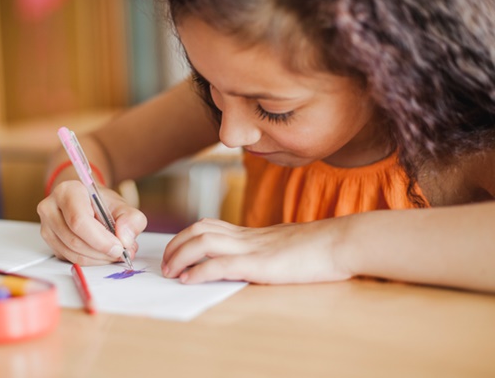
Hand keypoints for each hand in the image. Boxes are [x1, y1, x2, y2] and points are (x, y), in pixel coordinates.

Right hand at [37, 180, 146, 264]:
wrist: (88, 202)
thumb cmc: (101, 203)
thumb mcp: (122, 206)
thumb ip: (131, 220)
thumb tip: (125, 239)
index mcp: (67, 191)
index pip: (79, 221)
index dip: (100, 239)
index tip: (119, 247)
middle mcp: (51, 207)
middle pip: (75, 240)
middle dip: (102, 252)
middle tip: (121, 252)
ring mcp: (47, 226)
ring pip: (72, 253)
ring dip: (98, 259)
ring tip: (114, 252)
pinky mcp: (49, 242)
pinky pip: (70, 259)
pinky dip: (90, 261)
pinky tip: (102, 253)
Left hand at [161, 218, 352, 284]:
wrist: (340, 242)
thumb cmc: (318, 248)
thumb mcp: (283, 245)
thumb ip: (264, 249)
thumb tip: (251, 259)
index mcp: (251, 233)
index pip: (209, 225)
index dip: (186, 236)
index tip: (176, 251)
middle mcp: (246, 237)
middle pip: (199, 230)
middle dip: (176, 245)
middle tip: (166, 264)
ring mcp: (252, 248)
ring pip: (203, 243)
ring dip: (180, 257)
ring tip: (170, 272)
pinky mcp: (260, 264)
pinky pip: (221, 264)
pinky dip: (200, 271)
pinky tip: (189, 280)